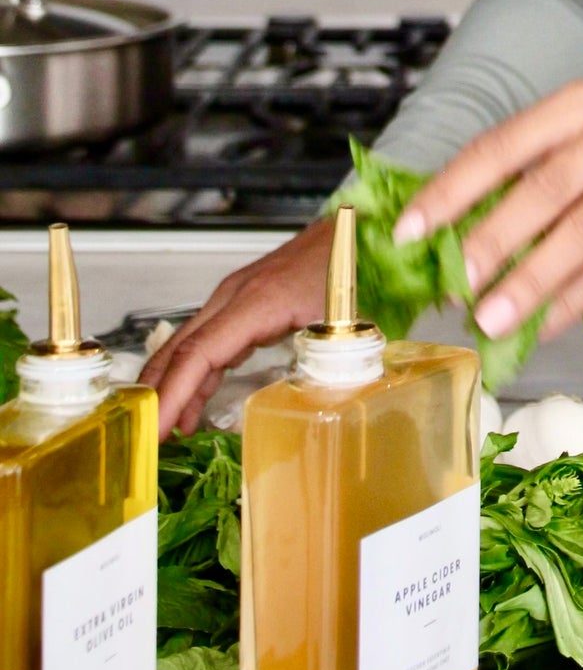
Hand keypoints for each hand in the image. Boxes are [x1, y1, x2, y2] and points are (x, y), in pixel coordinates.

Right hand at [139, 215, 333, 440]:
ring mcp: (235, 298)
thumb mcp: (345, 319)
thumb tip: (321, 405)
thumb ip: (330, 362)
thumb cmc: (351, 264)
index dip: (172, 396)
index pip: (199, 354)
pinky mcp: (243, 305)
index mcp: (257, 302)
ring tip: (162, 434)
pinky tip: (191, 408)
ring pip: (190, 346)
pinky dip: (194, 376)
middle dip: (157, 396)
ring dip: (171, 389)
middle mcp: (234, 297)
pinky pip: (208, 343)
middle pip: (181, 350)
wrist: (352, 229)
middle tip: (142, 441)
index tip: (155, 431)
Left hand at [392, 82, 582, 344]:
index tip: (410, 232)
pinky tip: (542, 325)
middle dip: (495, 239)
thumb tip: (434, 245)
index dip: (453, 189)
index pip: (503, 144)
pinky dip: (574, 301)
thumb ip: (509, 190)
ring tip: (492, 319)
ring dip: (531, 281)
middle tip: (456, 284)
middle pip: (548, 186)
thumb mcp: (565, 161)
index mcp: (577, 105)